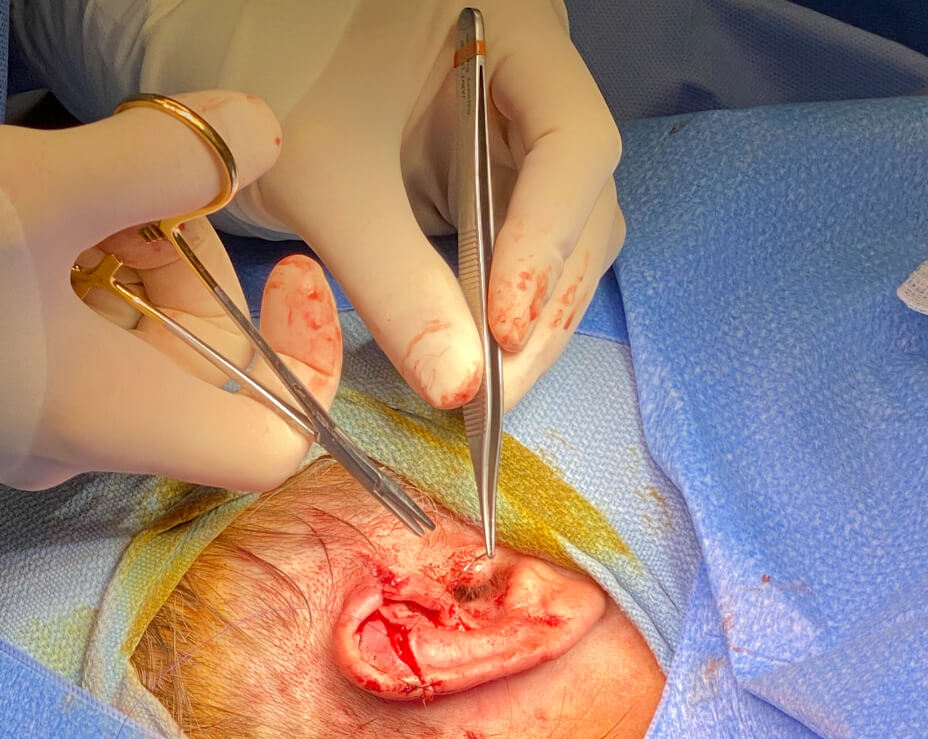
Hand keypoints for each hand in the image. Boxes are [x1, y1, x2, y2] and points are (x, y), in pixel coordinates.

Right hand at [0, 90, 341, 490]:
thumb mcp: (31, 192)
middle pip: (199, 365)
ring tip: (64, 189)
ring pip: (131, 337)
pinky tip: (34, 216)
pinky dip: (75, 264)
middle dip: (189, 261)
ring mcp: (32, 413)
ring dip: (125, 247)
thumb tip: (258, 131)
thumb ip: (161, 159)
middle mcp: (79, 438)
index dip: (307, 367)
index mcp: (110, 420)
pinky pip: (72, 330)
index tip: (301, 275)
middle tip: (138, 183)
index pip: (270, 447)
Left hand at [172, 0, 622, 409]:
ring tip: (482, 390)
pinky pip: (519, 260)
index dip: (547, 241)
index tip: (502, 327)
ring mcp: (518, 140)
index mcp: (511, 35)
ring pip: (564, 244)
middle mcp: (534, 85)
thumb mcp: (326, 181)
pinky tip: (470, 361)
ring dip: (531, 324)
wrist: (224, 78)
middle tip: (494, 393)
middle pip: (582, 207)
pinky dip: (497, 317)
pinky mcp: (491, 186)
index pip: (574, 144)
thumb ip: (394, 282)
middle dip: (542, 305)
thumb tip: (458, 387)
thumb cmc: (267, 84)